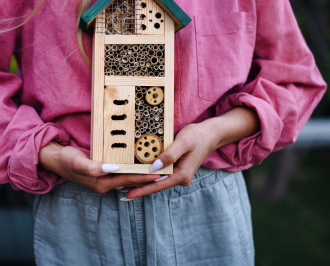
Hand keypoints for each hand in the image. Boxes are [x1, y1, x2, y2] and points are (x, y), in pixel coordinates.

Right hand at [39, 142, 161, 193]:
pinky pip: (121, 173)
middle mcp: (104, 183)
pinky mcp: (102, 173)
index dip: (143, 176)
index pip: (128, 179)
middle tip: (165, 172)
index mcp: (101, 183)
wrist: (54, 159)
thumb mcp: (78, 162)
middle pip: (130, 180)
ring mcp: (103, 179)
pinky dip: (131, 170)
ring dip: (141, 173)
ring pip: (127, 178)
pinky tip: (138, 164)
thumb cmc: (66, 160)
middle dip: (147, 177)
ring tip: (157, 169)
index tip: (159, 173)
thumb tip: (111, 168)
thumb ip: (92, 166)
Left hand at [124, 107, 259, 199]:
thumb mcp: (182, 143)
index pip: (157, 186)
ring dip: (142, 181)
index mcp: (182, 175)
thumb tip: (153, 168)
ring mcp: (179, 174)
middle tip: (118, 189)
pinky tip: (137, 174)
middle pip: (155, 185)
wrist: (210, 134)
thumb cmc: (197, 136)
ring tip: (124, 183)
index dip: (141, 190)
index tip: (127, 195)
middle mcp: (180, 178)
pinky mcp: (177, 169)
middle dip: (138, 187)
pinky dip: (149, 175)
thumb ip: (168, 155)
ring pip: (157, 180)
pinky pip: (160, 174)